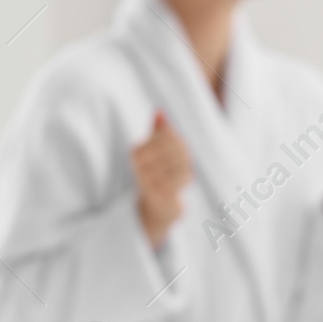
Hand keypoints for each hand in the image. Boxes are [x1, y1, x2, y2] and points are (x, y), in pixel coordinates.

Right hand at [132, 110, 192, 247]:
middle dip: (184, 152)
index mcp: (135, 152)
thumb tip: (160, 111)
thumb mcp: (152, 153)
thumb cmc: (154, 176)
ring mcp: (149, 180)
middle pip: (176, 146)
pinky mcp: (161, 195)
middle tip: (184, 161)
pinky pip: (184, 177)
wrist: (151, 210)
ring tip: (182, 171)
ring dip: (186, 166)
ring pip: (182, 161)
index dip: (178, 138)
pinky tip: (182, 181)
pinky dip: (187, 177)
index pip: (168, 133)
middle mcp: (139, 165)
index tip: (179, 147)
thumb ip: (156, 132)